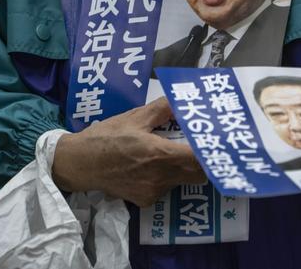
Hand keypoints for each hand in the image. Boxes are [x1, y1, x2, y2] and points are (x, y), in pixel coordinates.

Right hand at [52, 97, 205, 206]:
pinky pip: (166, 188)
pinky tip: (154, 166)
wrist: (80, 163)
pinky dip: (167, 177)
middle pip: (198, 173)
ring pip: (182, 181)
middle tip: (202, 145)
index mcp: (159, 154)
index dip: (213, 152)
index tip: (220, 142)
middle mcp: (160, 177)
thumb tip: (182, 100)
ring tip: (174, 152)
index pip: (199, 159)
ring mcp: (153, 191)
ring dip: (184, 168)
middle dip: (204, 161)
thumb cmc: (107, 137)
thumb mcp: (134, 117)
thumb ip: (162, 108)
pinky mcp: (145, 200)